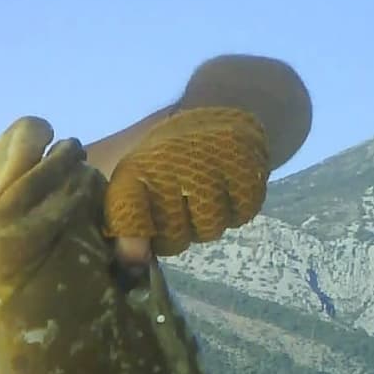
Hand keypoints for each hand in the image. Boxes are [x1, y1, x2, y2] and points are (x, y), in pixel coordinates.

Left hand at [104, 106, 268, 260]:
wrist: (221, 111)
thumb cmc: (168, 160)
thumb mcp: (136, 182)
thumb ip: (127, 224)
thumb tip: (132, 263)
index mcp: (137, 170)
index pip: (128, 212)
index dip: (133, 238)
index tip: (138, 254)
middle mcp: (171, 166)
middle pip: (173, 237)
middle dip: (176, 235)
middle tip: (179, 210)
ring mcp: (211, 167)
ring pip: (209, 230)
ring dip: (206, 223)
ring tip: (203, 197)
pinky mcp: (246, 169)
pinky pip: (240, 216)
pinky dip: (235, 211)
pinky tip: (228, 189)